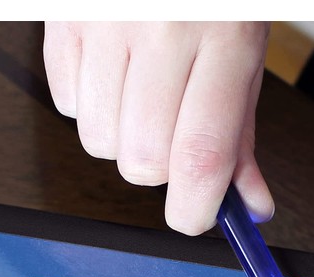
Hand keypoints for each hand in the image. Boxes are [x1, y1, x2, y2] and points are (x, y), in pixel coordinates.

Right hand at [43, 22, 273, 234]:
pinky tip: (114, 74)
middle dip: (161, 168)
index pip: (202, 155)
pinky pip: (67, 107)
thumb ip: (242, 135)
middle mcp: (162, 29)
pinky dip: (91, 107)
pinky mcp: (64, 18)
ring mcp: (106, 21)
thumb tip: (250, 205)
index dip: (196, 208)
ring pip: (101, 142)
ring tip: (144, 95)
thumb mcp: (245, 55)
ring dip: (124, 139)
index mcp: (224, 39)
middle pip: (145, 161)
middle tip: (175, 133)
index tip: (194, 218)